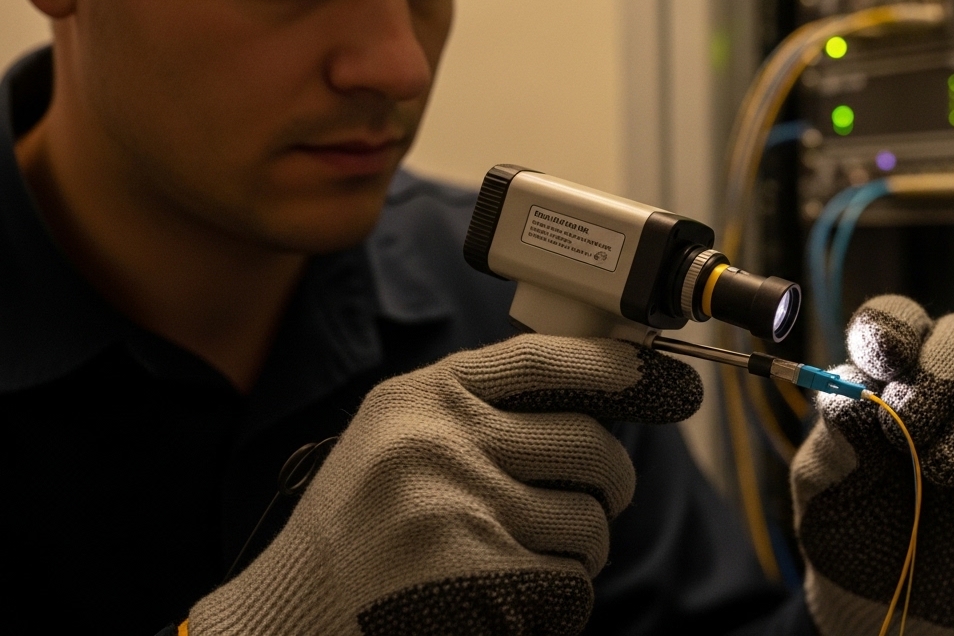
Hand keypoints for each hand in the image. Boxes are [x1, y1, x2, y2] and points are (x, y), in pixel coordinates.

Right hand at [190, 334, 700, 635]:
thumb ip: (476, 412)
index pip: (543, 359)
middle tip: (600, 500)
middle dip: (611, 481)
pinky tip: (520, 597)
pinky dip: (562, 597)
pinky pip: (570, 580)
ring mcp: (461, 506)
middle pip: (588, 446)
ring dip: (582, 547)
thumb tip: (591, 401)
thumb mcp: (396, 437)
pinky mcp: (478, 574)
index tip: (647, 372)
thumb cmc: (353, 529)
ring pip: (589, 520)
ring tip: (538, 556)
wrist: (291, 613)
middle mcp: (443, 441)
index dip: (609, 365)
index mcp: (424, 397)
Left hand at [791, 295, 953, 634]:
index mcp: (897, 375)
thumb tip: (854, 400)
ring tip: (942, 472)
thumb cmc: (851, 527)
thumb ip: (836, 439)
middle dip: (946, 370)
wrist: (887, 605)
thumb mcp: (823, 485)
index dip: (893, 325)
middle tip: (911, 428)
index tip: (882, 357)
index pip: (901, 320)